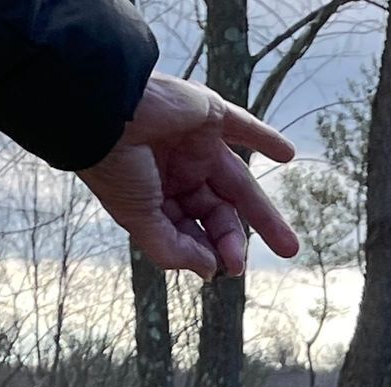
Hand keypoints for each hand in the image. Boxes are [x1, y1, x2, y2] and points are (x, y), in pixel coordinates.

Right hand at [78, 73, 299, 277]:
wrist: (101, 111)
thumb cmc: (113, 166)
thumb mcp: (140, 221)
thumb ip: (173, 250)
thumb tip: (210, 272)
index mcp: (157, 197)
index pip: (192, 230)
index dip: (208, 250)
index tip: (221, 269)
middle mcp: (177, 172)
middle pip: (218, 212)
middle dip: (235, 241)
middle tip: (252, 265)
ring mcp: (193, 144)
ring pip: (238, 183)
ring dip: (265, 214)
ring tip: (289, 247)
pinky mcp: (206, 114)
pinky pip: (242, 125)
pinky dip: (265, 138)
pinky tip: (288, 156)